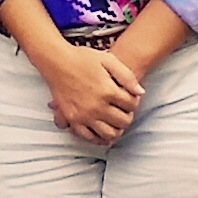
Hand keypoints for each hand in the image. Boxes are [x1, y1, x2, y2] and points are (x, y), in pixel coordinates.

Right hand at [29, 41, 143, 143]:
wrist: (56, 62)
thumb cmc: (82, 58)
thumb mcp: (108, 60)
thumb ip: (127, 76)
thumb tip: (140, 93)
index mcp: (108, 90)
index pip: (131, 105)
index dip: (134, 101)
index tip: (130, 99)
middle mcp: (97, 106)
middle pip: (123, 121)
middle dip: (128, 116)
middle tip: (125, 111)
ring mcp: (84, 115)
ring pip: (109, 133)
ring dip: (117, 130)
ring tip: (116, 122)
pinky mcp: (73, 119)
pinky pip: (89, 137)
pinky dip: (99, 138)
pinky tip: (103, 134)